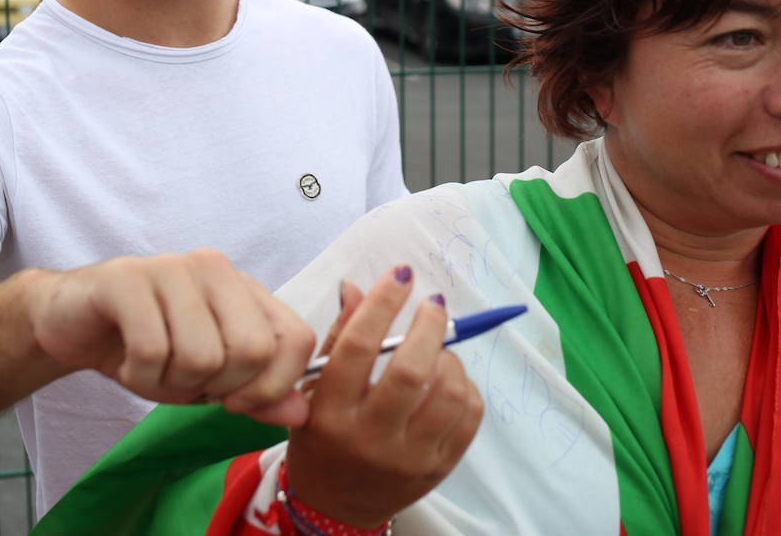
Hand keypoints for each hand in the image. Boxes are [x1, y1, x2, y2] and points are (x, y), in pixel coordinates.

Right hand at [26, 249, 314, 426]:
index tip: (235, 400)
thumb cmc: (146, 347)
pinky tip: (128, 360)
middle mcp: (216, 268)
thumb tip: (301, 414)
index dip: (272, 386)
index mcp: (245, 289)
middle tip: (185, 379)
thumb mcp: (208, 381)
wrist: (71, 324)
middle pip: (252, 351)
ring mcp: (172, 267)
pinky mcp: (128, 278)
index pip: (296, 339)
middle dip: (217, 387)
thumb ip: (257, 395)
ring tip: (152, 366)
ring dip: (171, 383)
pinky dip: (140, 375)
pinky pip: (153, 349)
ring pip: (202, 355)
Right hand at [285, 266, 483, 527]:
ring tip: (438, 349)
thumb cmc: (321, 436)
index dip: (382, 304)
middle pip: (410, 371)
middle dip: (428, 326)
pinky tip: (448, 378)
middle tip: (432, 305)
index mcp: (330, 414)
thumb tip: (357, 287)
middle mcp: (369, 438)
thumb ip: (338, 337)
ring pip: (447, 394)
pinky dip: (464, 386)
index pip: (358, 349)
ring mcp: (408, 458)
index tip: (400, 275)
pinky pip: (468, 416)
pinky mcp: (438, 469)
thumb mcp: (312, 390)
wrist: (335, 504)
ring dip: (449, 357)